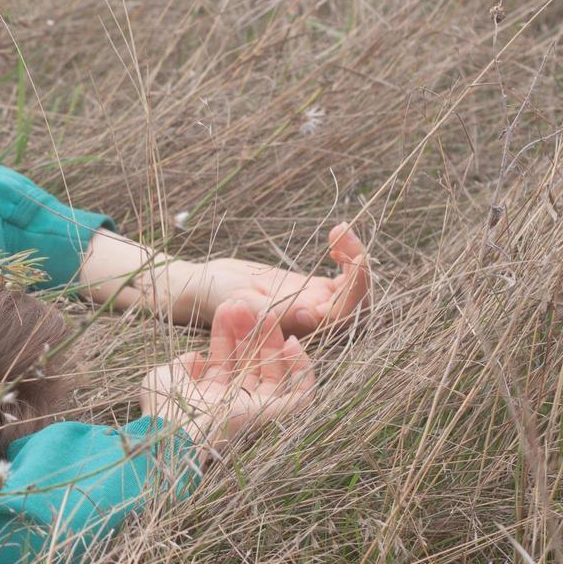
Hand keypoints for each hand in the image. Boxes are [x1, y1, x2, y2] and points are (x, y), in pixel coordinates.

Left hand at [139, 300, 316, 448]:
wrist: (179, 430)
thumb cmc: (165, 407)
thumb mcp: (165, 378)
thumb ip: (180, 366)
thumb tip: (196, 356)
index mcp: (211, 399)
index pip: (226, 361)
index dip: (227, 334)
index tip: (228, 307)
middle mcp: (236, 405)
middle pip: (251, 363)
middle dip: (249, 332)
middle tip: (246, 305)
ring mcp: (259, 411)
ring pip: (275, 371)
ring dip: (271, 340)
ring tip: (266, 313)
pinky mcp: (281, 417)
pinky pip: (303, 392)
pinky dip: (302, 368)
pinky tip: (292, 342)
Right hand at [193, 222, 371, 337]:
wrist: (203, 287)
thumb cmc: (212, 297)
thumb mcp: (238, 301)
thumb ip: (272, 310)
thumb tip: (311, 316)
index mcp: (298, 333)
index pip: (342, 317)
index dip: (353, 291)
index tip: (352, 260)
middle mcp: (313, 324)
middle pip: (357, 304)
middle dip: (359, 270)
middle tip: (343, 235)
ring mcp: (315, 306)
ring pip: (354, 289)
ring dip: (355, 258)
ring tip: (340, 230)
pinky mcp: (313, 290)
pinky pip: (344, 277)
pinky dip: (347, 254)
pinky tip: (336, 233)